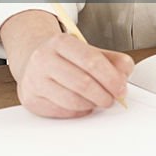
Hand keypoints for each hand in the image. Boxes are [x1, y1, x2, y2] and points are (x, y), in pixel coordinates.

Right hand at [5, 21, 133, 117]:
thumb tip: (124, 74)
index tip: (120, 88)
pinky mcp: (31, 99)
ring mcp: (35, 79)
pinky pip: (63, 113)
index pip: (91, 61)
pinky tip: (80, 104)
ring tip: (96, 101)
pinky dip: (78, 112)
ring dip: (92, 105)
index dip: (111, 78)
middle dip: (104, 96)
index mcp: (60, 42)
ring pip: (73, 101)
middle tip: (111, 99)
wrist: (34, 61)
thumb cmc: (65, 58)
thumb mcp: (88, 51)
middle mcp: (43, 58)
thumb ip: (112, 60)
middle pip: (83, 83)